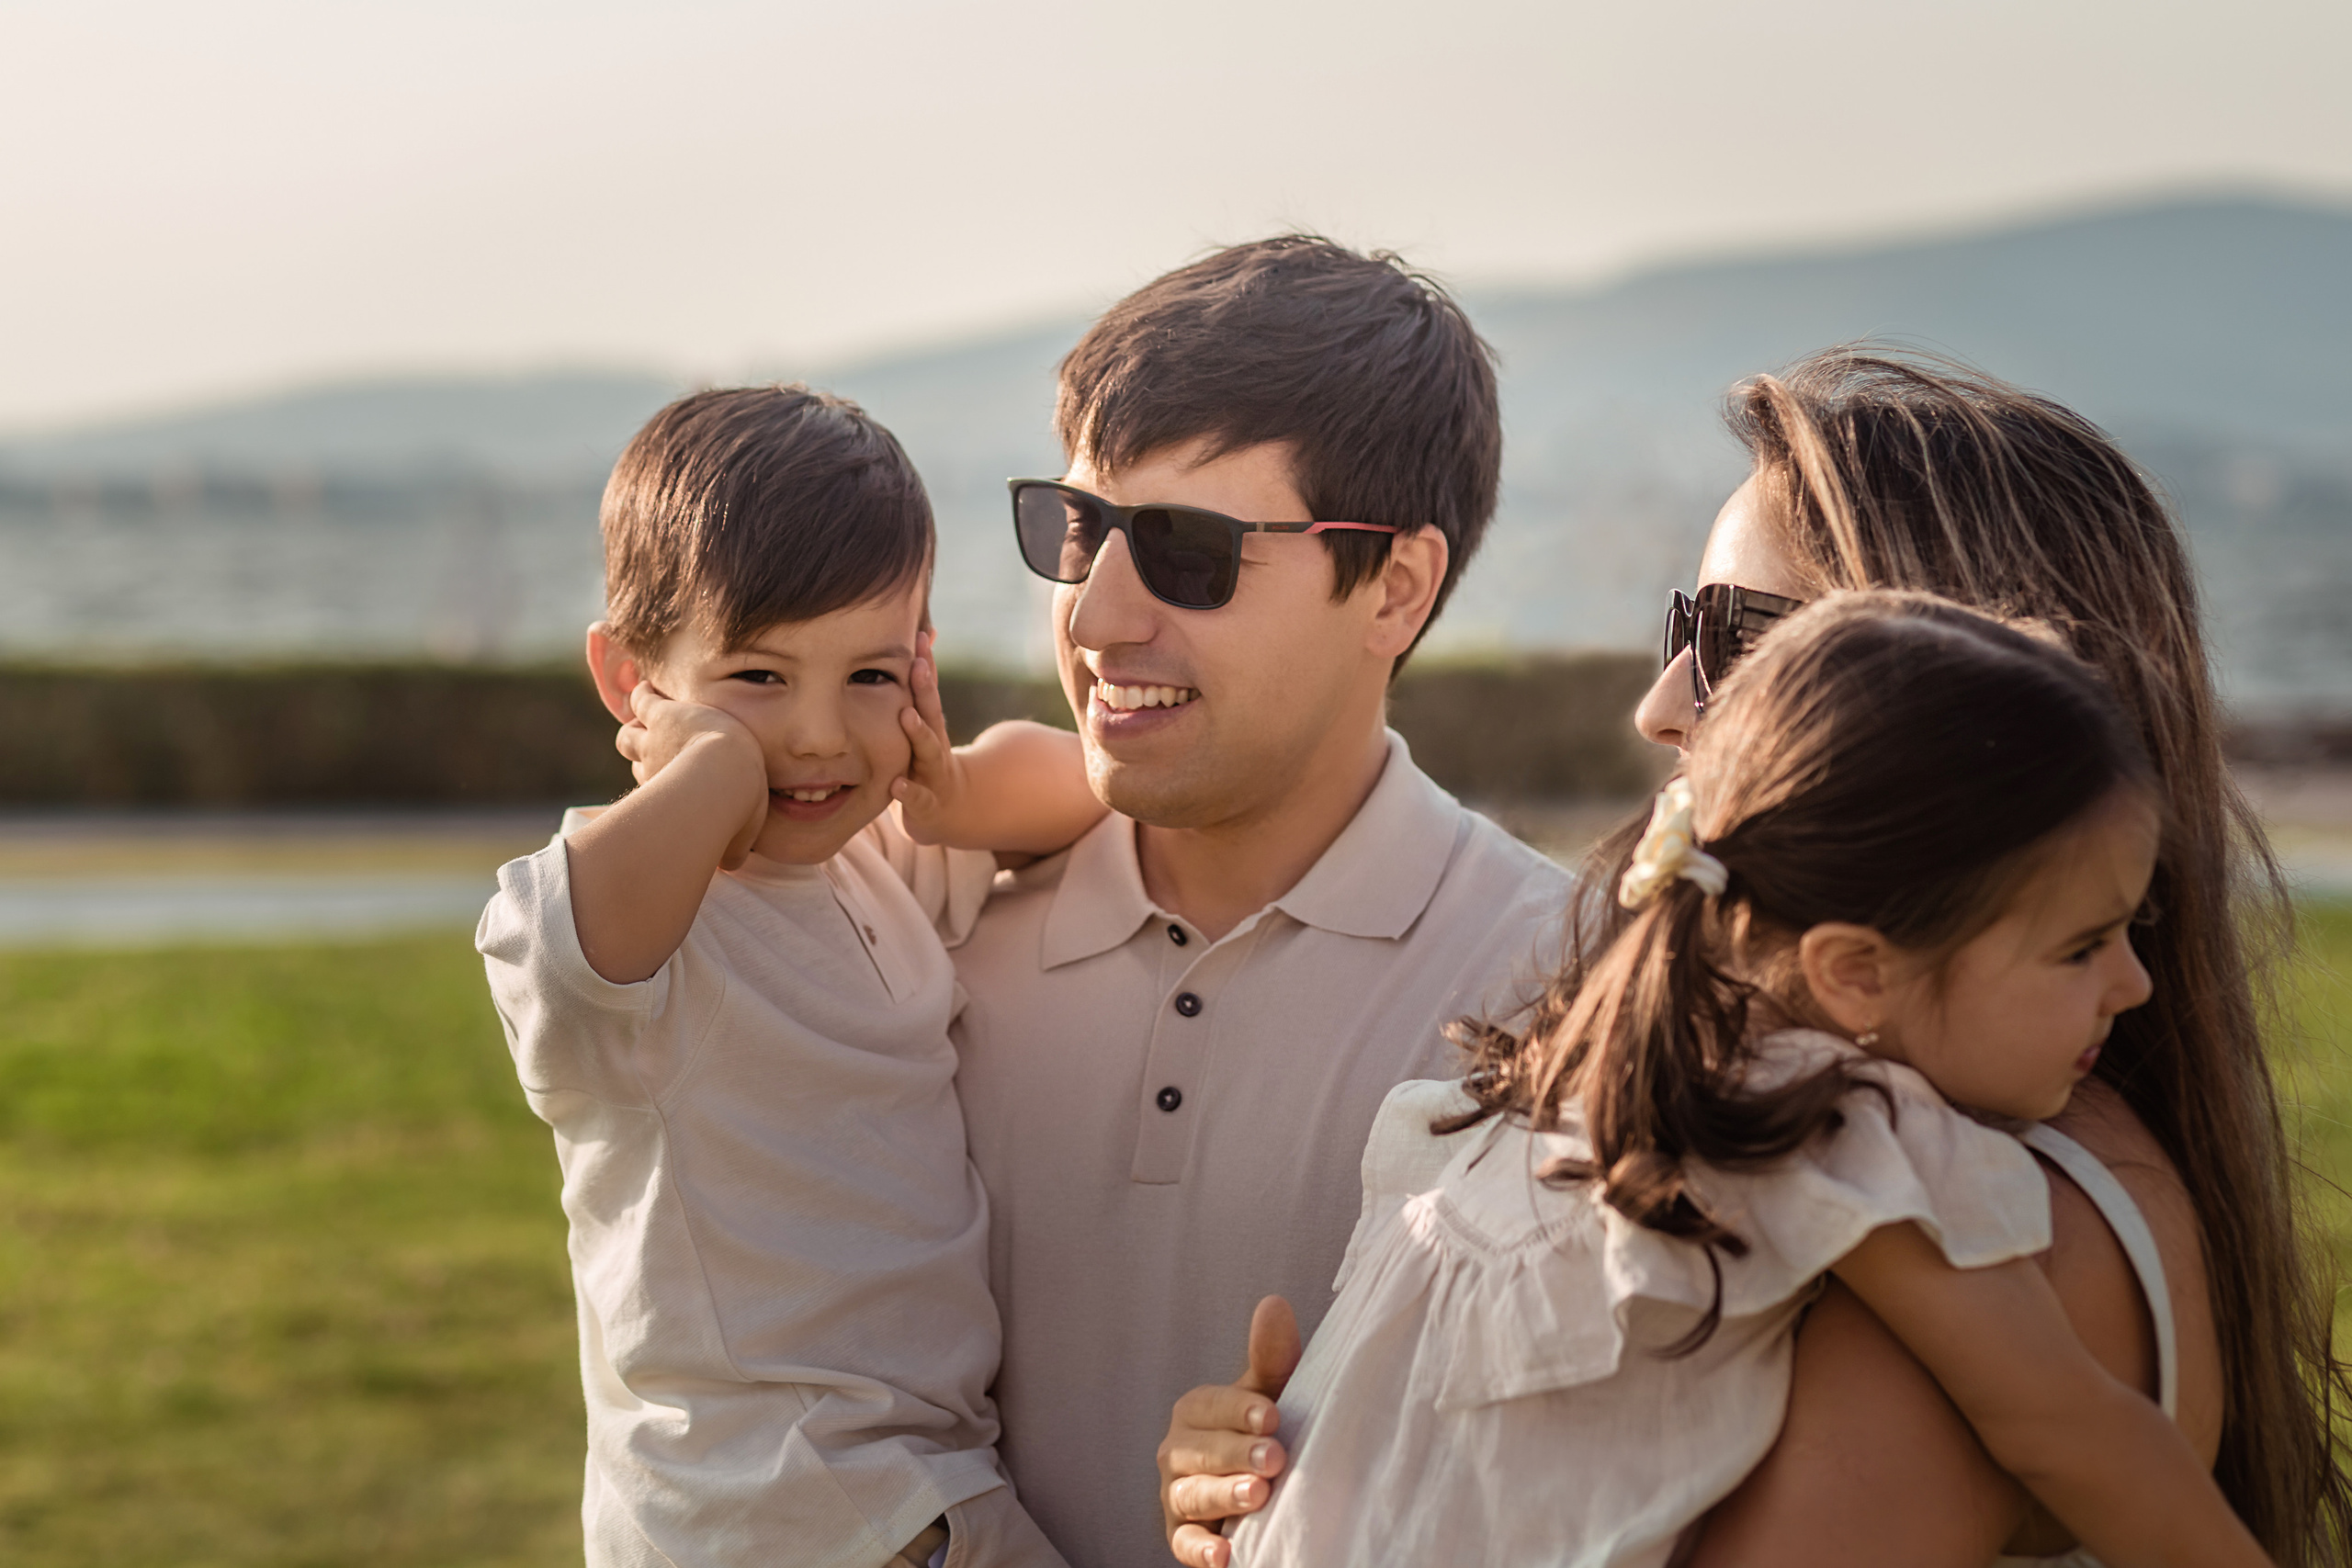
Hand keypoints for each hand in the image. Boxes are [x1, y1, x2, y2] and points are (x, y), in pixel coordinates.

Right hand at [616, 681, 765, 869]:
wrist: (724, 777)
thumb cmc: (735, 811)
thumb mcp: (736, 840)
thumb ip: (732, 850)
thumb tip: (732, 865)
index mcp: (669, 797)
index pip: (652, 786)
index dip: (656, 780)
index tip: (662, 781)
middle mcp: (653, 772)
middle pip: (634, 765)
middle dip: (639, 754)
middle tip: (647, 746)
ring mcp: (654, 742)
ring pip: (628, 736)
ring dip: (634, 728)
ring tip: (640, 717)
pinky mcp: (662, 716)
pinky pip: (643, 701)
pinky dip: (642, 695)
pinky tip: (646, 688)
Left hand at [890, 631, 965, 844]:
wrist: (950, 811)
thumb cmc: (927, 762)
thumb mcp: (925, 726)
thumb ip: (922, 687)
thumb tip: (925, 636)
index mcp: (930, 726)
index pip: (927, 689)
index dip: (926, 663)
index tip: (920, 634)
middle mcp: (935, 745)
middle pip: (932, 713)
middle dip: (926, 688)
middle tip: (917, 663)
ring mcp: (934, 774)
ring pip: (929, 752)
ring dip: (919, 733)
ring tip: (907, 715)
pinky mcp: (927, 804)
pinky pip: (919, 798)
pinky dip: (909, 792)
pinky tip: (897, 785)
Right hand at [1159, 1296, 1302, 1567]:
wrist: (1262, 1493)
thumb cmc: (1264, 1435)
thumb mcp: (1272, 1396)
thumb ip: (1271, 1358)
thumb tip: (1274, 1302)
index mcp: (1195, 1412)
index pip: (1209, 1405)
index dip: (1239, 1410)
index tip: (1273, 1415)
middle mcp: (1176, 1452)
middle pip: (1199, 1451)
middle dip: (1236, 1453)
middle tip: (1275, 1458)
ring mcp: (1176, 1496)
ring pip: (1191, 1495)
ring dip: (1223, 1495)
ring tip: (1258, 1496)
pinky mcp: (1181, 1537)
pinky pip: (1184, 1544)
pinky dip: (1200, 1551)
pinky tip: (1225, 1555)